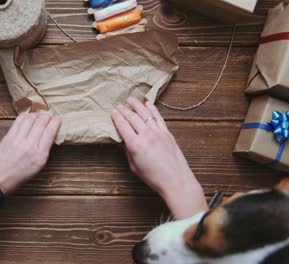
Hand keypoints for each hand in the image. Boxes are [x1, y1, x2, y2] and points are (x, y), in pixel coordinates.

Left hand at [0, 112, 60, 194]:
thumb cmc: (16, 177)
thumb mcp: (36, 168)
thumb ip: (42, 151)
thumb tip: (47, 136)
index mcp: (40, 156)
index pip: (51, 132)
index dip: (56, 122)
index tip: (58, 119)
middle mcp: (30, 146)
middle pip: (41, 123)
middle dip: (47, 116)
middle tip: (48, 115)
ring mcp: (18, 140)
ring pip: (30, 119)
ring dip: (36, 114)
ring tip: (38, 115)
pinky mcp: (8, 137)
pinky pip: (18, 121)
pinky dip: (24, 116)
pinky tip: (27, 116)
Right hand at [111, 97, 206, 218]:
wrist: (175, 180)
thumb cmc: (153, 177)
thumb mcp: (134, 167)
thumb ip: (127, 152)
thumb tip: (122, 142)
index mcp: (135, 145)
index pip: (123, 126)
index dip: (117, 118)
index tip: (113, 112)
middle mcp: (146, 136)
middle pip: (132, 118)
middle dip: (124, 110)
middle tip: (119, 106)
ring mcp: (158, 133)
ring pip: (145, 114)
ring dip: (137, 105)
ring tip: (130, 99)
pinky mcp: (167, 133)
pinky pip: (158, 117)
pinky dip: (152, 109)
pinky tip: (147, 103)